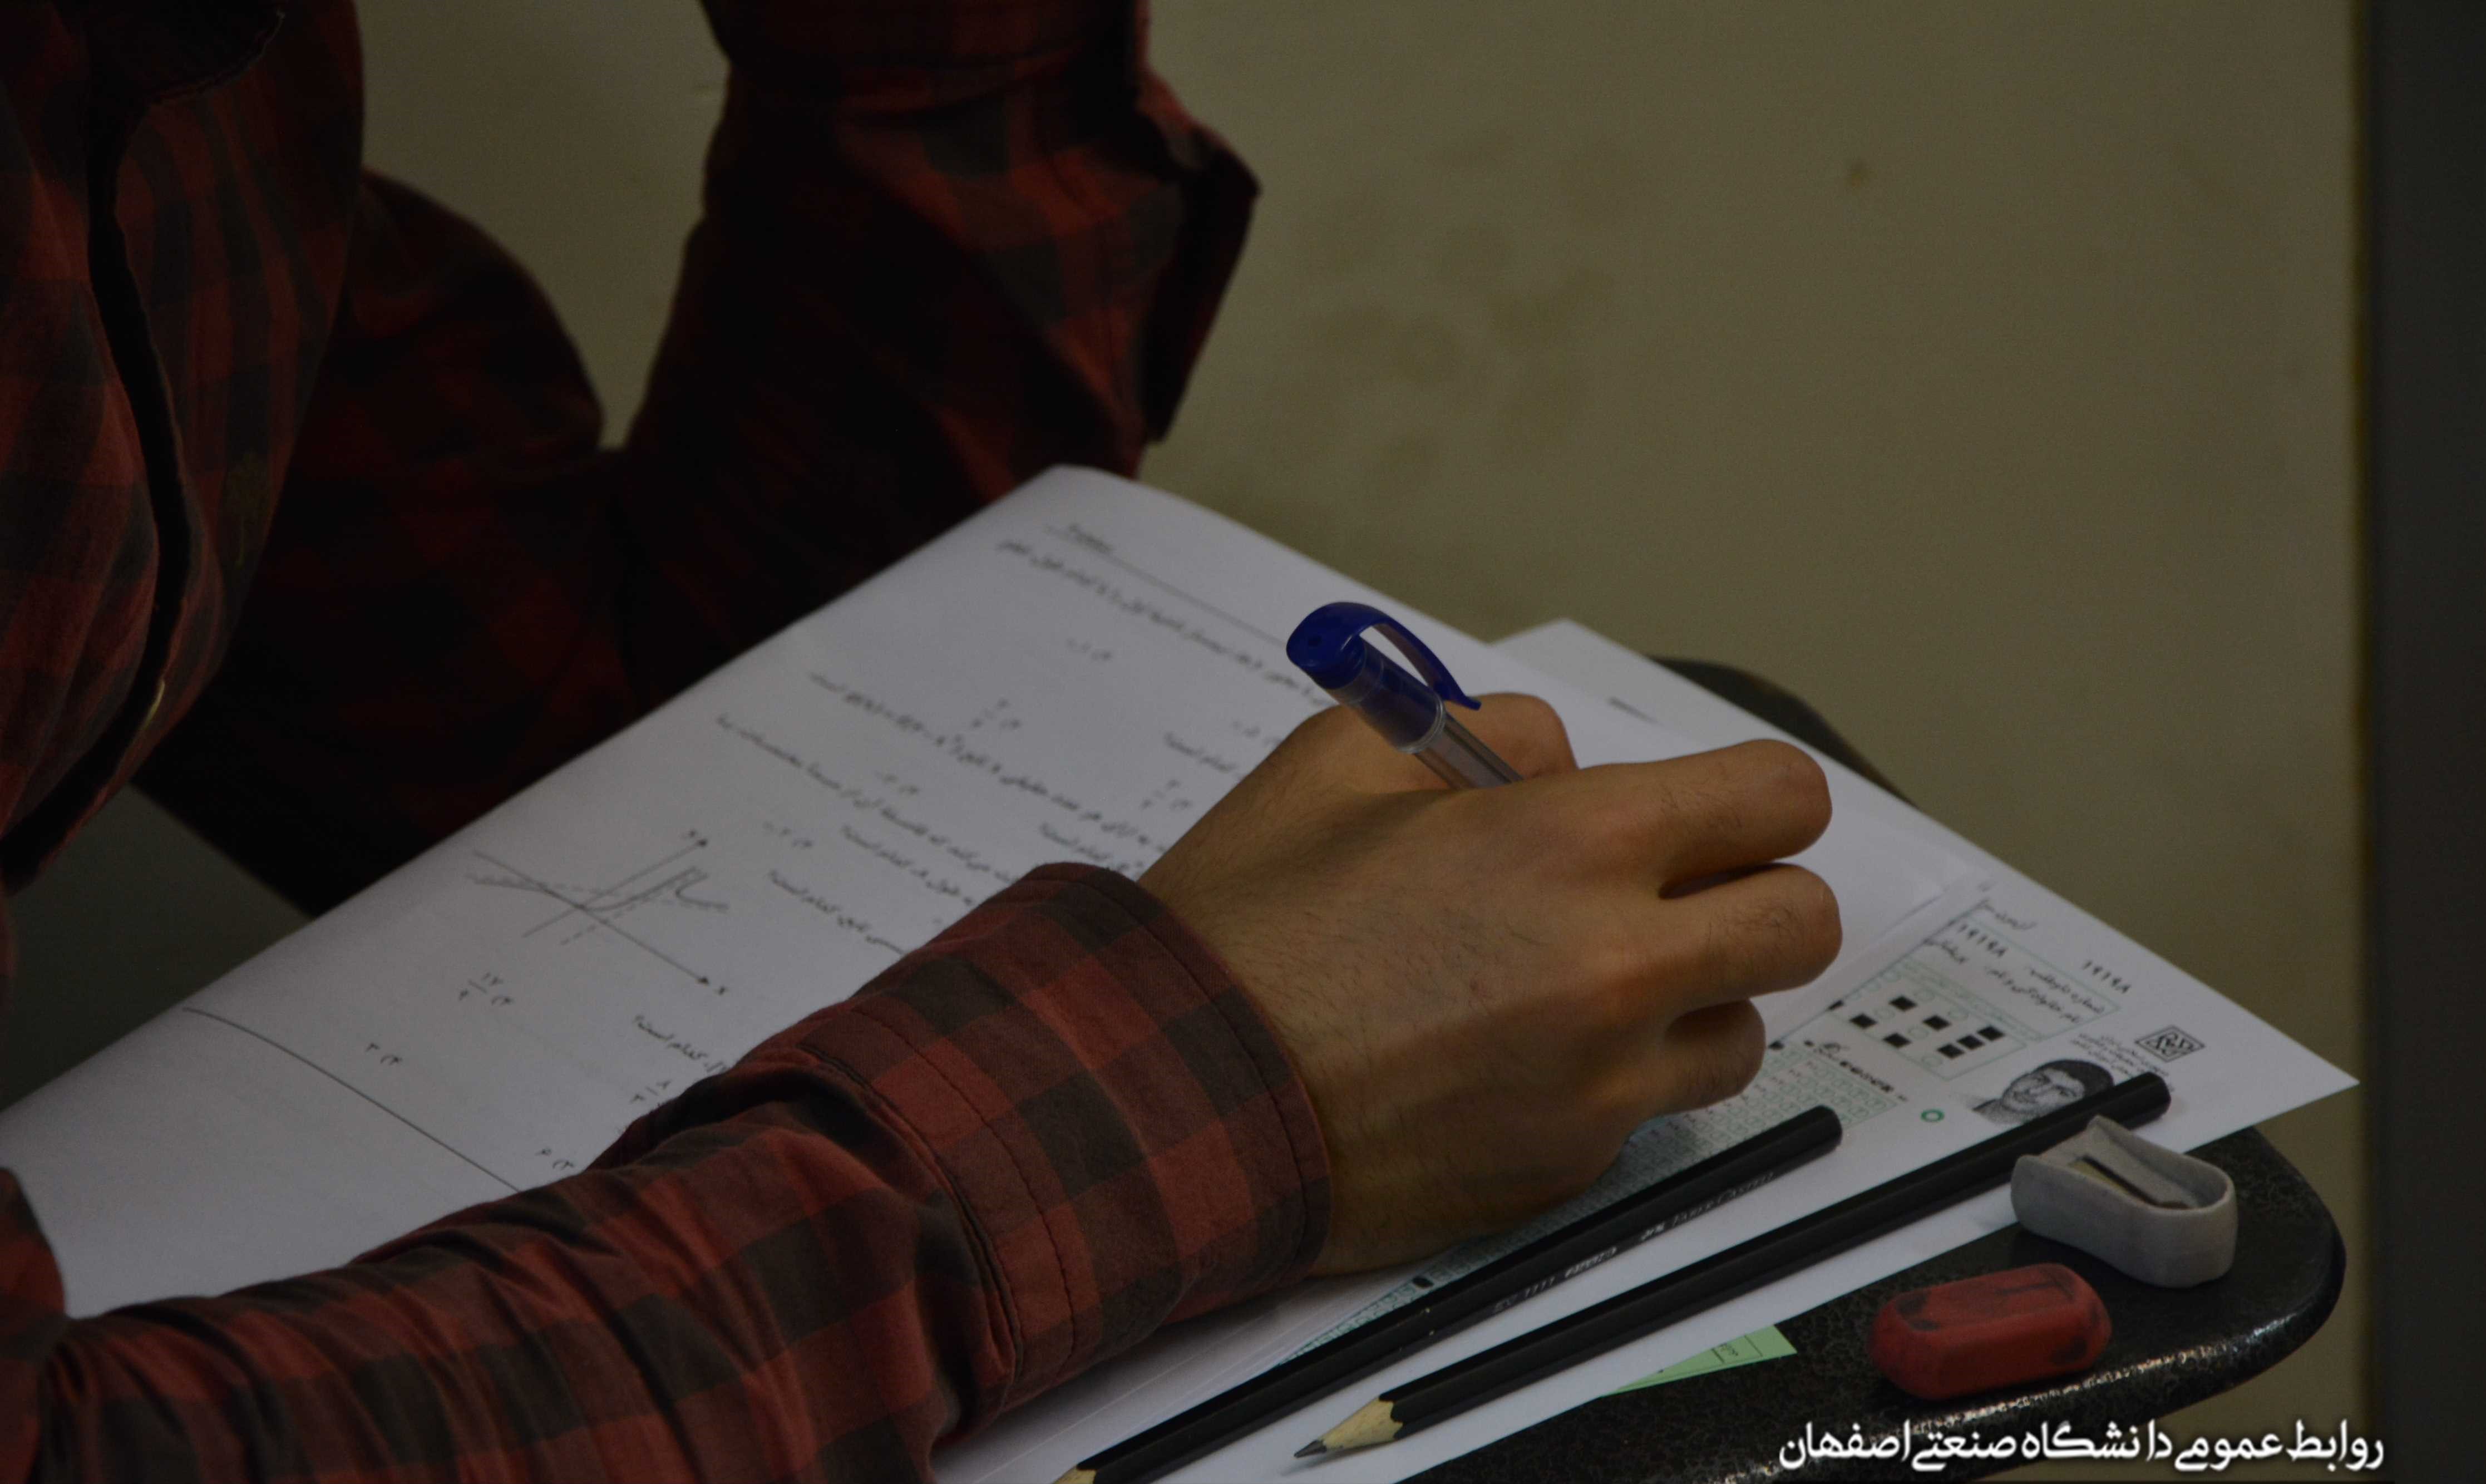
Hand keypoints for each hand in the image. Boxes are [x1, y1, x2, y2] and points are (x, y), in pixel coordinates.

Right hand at [1140, 697, 1838, 1273]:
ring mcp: (1601, 1083)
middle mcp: (1615, 967)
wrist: (1172, 1095)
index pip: (1779, 800)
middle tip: (1676, 893)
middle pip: (1802, 924)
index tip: (1720, 811)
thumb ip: (1480, 733)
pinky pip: (1646, 1111)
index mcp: (1571, 844)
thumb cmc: (1247, 929)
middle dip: (1753, 894)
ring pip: (1742, 1031)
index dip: (1757, 798)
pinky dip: (1609, 1079)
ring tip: (1583, 984)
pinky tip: (1509, 1056)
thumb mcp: (1341, 761)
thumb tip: (1554, 758)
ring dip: (1691, 998)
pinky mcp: (1567, 1167)